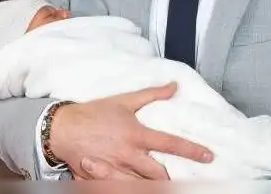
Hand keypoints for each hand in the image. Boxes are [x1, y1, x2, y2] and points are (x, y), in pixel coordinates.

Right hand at [49, 83, 212, 179]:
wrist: (62, 128)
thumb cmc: (93, 113)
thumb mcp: (123, 101)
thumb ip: (151, 95)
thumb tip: (174, 86)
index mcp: (136, 135)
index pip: (170, 144)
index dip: (191, 150)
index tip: (208, 156)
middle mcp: (128, 155)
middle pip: (158, 174)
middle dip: (173, 179)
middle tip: (185, 179)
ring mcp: (116, 170)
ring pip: (141, 185)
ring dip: (154, 186)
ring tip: (166, 185)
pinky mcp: (103, 179)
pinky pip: (120, 189)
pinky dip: (131, 188)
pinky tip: (138, 187)